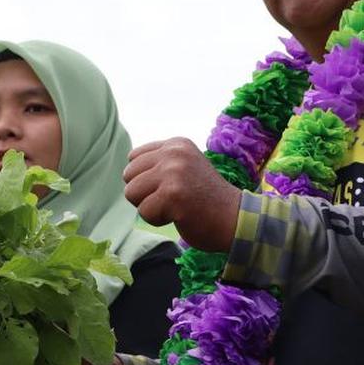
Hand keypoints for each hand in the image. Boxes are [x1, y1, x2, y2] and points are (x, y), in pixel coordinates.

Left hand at [123, 138, 241, 251]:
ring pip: (132, 193)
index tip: (171, 187)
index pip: (134, 159)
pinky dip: (158, 220)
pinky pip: (144, 212)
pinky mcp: (173, 195)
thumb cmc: (207, 199)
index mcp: (176, 144)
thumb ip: (160, 163)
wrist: (236, 219)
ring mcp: (173, 173)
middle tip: (173, 199)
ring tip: (175, 207)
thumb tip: (127, 172)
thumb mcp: (185, 167)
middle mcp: (174, 153)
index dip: (145, 179)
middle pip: (129, 175)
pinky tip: (180, 216)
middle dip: (144, 193)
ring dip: (150, 207)